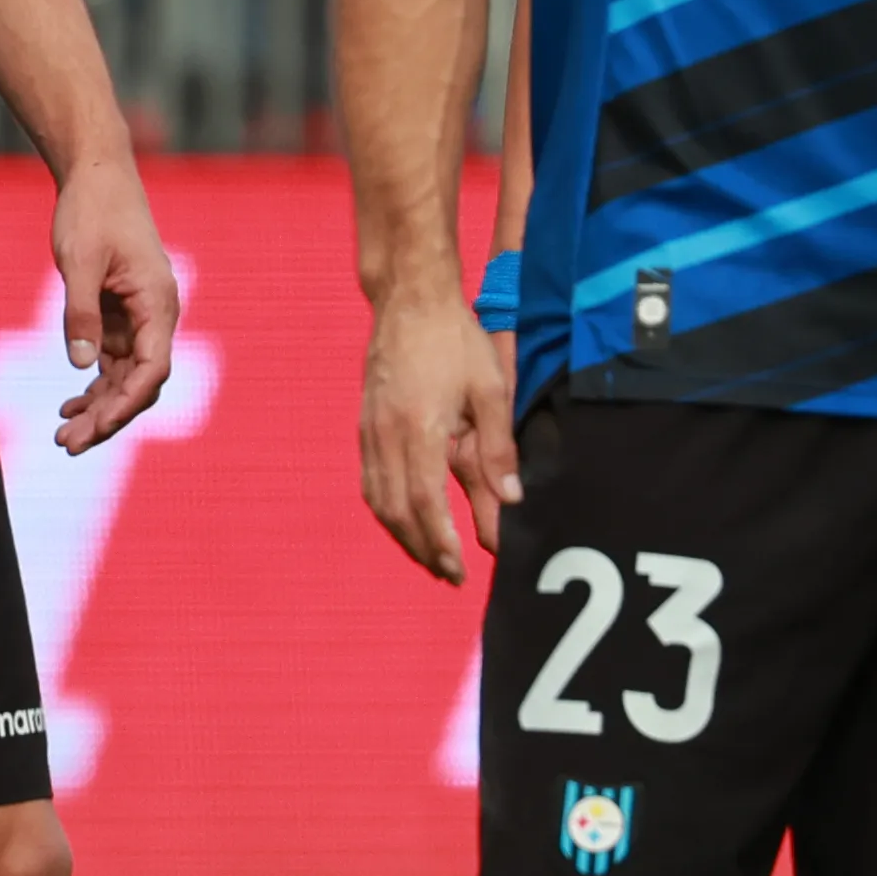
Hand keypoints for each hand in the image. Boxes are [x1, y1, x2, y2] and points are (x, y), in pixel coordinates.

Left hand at [47, 149, 178, 448]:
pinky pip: (111, 363)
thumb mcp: (79, 262)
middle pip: (140, 383)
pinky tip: (68, 407)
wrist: (97, 177)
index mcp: (159, 304)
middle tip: (69, 445)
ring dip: (98, 408)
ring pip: (125, 379)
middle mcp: (156, 317)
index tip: (97, 428)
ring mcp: (139, 320)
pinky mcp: (120, 317)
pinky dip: (93, 386)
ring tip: (63, 437)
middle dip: (108, 418)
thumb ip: (81, 313)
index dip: (127, 404)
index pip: (153, 369)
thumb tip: (80, 366)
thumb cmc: (92, 213)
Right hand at [358, 280, 515, 581]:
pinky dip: (387, 509)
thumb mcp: (490, 391)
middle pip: (397, 511)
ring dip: (402, 535)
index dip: (441, 540)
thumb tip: (511, 499)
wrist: (408, 300)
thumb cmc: (454, 340)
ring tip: (429, 556)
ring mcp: (370, 431)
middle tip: (449, 575)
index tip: (459, 567)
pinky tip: (405, 520)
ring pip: (378, 500)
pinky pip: (370, 480)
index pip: (426, 501)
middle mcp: (386, 436)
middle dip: (422, 548)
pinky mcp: (365, 426)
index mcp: (419, 428)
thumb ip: (499, 448)